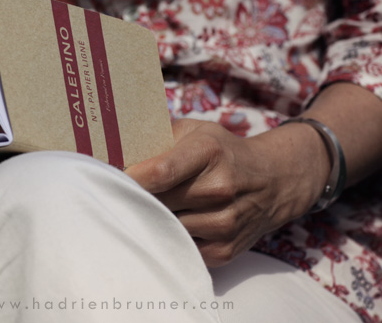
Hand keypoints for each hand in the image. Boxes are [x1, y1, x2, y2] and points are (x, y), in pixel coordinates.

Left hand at [124, 119, 329, 266]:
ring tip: (150, 208)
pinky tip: (171, 225)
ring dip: (152, 220)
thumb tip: (112, 149)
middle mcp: (220, 188)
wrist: (273, 181)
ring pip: (164, 229)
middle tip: (118, 195)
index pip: (161, 172)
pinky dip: (169, 239)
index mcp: (208, 151)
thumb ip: (157, 136)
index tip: (108, 179)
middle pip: (158, 203)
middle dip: (135, 199)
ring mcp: (224, 222)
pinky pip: (179, 250)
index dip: (130, 179)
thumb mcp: (195, 130)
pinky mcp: (224, 251)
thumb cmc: (221, 151)